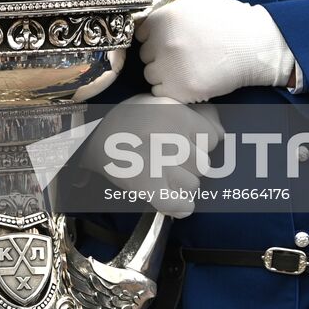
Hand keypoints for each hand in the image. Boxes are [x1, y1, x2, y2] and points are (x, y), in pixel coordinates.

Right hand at [82, 93, 222, 217]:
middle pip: (203, 163)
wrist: (89, 140)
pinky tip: (169, 195)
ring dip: (180, 183)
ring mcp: (159, 164)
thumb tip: (219, 132)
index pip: (212, 138)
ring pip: (192, 185)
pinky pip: (180, 205)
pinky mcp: (147, 188)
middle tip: (166, 157)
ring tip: (160, 173)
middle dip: (189, 163)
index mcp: (174, 113)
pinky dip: (179, 205)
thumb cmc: (127, 120)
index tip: (182, 140)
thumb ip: (191, 112)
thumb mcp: (158, 102)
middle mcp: (170, 137)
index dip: (199, 141)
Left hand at [136, 0, 296, 102]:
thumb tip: (150, 3)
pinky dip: (171, 89)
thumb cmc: (227, 19)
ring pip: (151, 74)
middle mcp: (162, 42)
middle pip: (145, 54)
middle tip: (183, 52)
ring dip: (164, 73)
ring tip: (187, 65)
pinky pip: (161, 93)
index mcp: (162, 17)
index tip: (168, 39)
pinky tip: (189, 78)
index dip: (154, 36)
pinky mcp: (181, 89)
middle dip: (160, 54)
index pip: (140, 33)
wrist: (254, 45)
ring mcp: (170, 67)